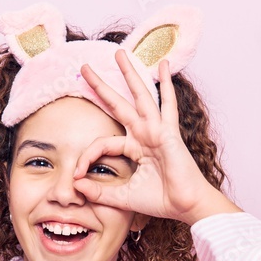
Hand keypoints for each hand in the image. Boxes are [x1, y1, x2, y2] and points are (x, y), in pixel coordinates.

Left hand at [73, 50, 220, 224]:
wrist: (184, 206)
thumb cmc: (159, 201)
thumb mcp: (121, 197)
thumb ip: (99, 192)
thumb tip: (76, 185)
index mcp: (133, 148)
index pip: (103, 143)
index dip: (86, 157)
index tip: (77, 176)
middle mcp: (144, 134)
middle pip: (118, 104)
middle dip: (100, 87)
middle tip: (84, 68)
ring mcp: (157, 130)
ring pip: (140, 96)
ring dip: (129, 74)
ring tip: (119, 54)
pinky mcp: (168, 133)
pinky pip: (167, 104)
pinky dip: (166, 84)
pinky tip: (163, 65)